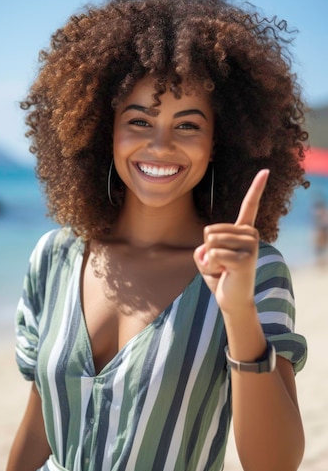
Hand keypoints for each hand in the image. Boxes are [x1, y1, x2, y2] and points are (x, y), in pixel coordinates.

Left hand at [194, 169, 268, 314]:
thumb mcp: (207, 255)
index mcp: (244, 230)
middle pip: (209, 230)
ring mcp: (251, 246)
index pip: (250, 205)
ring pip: (210, 242)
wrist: (233, 301)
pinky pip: (213, 255)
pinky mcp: (245, 259)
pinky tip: (224, 274)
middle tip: (221, 264)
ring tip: (222, 269)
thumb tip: (208, 251)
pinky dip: (211, 267)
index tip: (266, 170)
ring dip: (209, 259)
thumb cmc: (219, 276)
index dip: (257, 187)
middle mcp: (251, 234)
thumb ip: (204, 246)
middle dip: (207, 250)